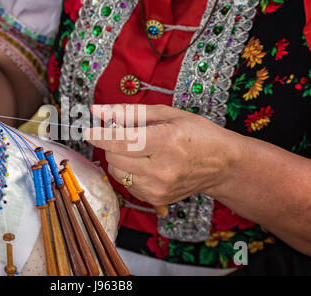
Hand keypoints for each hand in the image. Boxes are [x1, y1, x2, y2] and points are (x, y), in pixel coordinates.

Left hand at [84, 104, 242, 205]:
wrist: (221, 165)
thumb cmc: (197, 134)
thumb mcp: (167, 114)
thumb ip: (129, 112)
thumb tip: (97, 111)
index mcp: (166, 142)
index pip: (120, 141)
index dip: (99, 135)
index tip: (88, 130)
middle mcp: (161, 169)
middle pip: (114, 157)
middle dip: (112, 144)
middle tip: (124, 135)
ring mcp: (159, 188)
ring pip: (116, 172)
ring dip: (118, 158)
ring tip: (139, 150)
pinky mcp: (156, 199)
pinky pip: (127, 184)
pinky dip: (129, 171)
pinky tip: (146, 164)